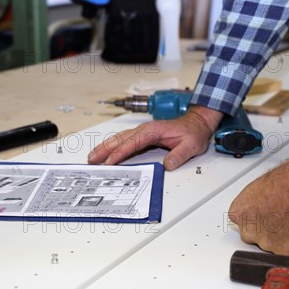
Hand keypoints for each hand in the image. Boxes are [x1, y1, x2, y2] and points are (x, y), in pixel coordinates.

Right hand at [88, 106, 222, 170]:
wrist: (197, 124)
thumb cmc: (193, 133)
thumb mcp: (191, 146)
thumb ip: (179, 155)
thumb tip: (168, 165)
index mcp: (152, 131)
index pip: (131, 144)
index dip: (119, 154)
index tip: (109, 163)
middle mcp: (144, 130)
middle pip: (119, 139)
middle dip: (104, 150)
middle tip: (91, 160)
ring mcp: (142, 132)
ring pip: (119, 138)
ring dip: (105, 147)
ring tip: (92, 156)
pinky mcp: (142, 135)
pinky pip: (123, 140)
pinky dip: (112, 145)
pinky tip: (105, 151)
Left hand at [228, 148, 288, 256]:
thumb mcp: (261, 187)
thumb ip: (255, 205)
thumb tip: (261, 210)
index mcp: (240, 213)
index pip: (244, 225)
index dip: (259, 221)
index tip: (267, 217)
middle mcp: (250, 231)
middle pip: (256, 239)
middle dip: (269, 232)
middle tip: (285, 218)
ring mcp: (269, 244)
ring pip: (275, 248)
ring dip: (285, 240)